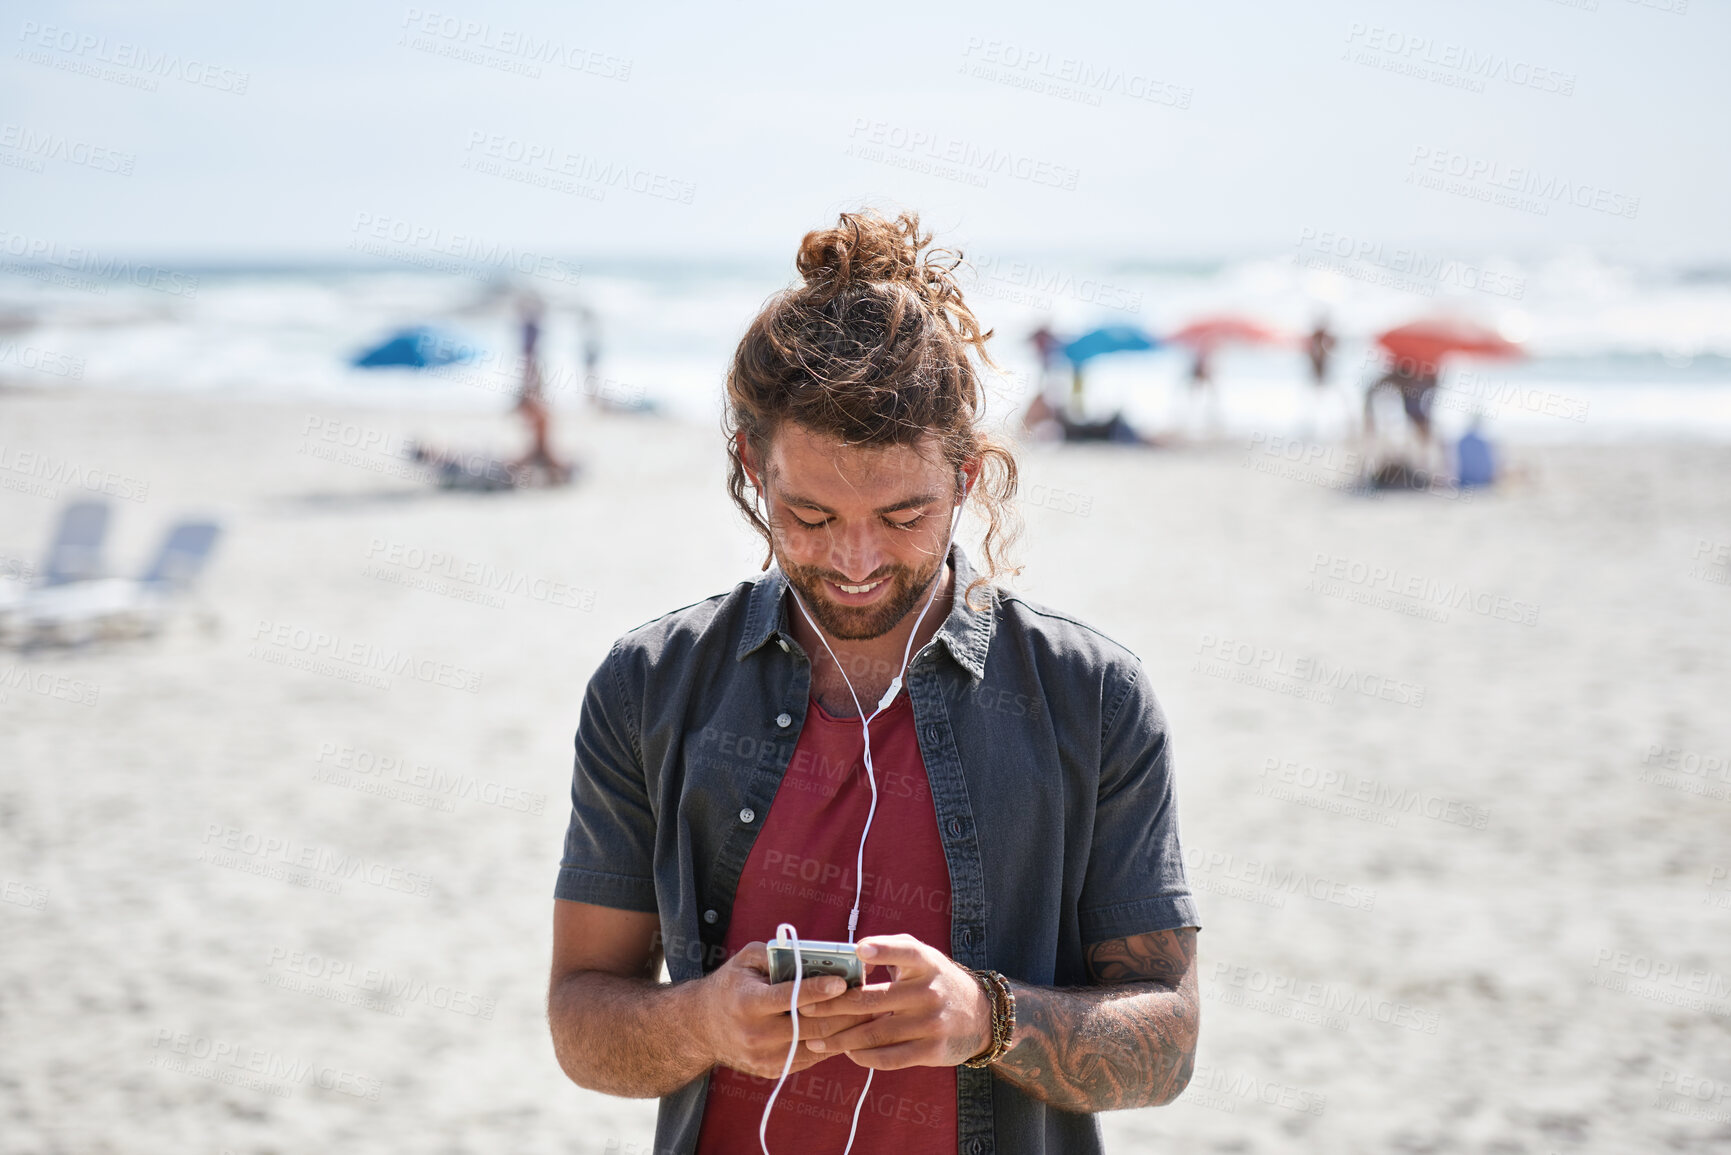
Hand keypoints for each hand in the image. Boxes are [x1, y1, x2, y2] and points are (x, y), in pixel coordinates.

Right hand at [694, 942, 873, 1078]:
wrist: (703, 1027)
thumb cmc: (732, 985)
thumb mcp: (746, 961)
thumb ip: (778, 953)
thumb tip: (816, 953)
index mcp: (747, 1003)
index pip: (788, 997)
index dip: (817, 990)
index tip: (843, 981)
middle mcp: (756, 1034)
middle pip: (810, 1025)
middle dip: (844, 1011)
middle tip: (871, 996)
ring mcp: (765, 1057)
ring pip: (816, 1045)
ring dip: (846, 1029)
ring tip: (871, 1012)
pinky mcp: (772, 1071)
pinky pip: (811, 1057)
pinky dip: (832, 1043)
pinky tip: (850, 1029)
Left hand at [799, 934, 991, 1069]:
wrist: (980, 1016)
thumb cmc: (936, 980)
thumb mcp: (923, 957)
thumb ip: (890, 950)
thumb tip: (848, 956)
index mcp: (926, 963)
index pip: (905, 951)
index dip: (883, 949)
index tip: (858, 950)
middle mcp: (929, 991)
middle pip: (872, 1001)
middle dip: (833, 1006)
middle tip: (804, 1007)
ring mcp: (931, 1023)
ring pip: (875, 1034)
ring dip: (840, 1038)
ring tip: (814, 1039)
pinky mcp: (931, 1051)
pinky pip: (890, 1058)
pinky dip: (864, 1057)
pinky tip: (847, 1052)